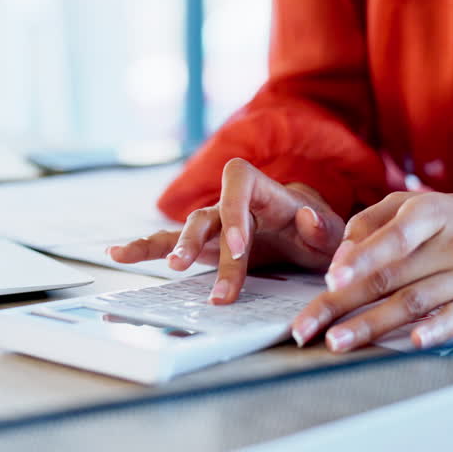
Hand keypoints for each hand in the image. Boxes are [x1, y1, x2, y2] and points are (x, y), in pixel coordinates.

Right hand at [108, 158, 344, 303]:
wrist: (316, 239)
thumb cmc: (324, 234)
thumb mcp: (336, 233)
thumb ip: (324, 226)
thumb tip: (306, 217)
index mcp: (267, 192)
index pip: (240, 184)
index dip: (233, 211)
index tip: (238, 247)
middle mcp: (236, 205)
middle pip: (209, 214)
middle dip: (197, 242)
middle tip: (187, 267)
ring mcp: (216, 225)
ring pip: (186, 229)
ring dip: (171, 247)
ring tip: (159, 265)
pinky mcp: (205, 246)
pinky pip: (170, 243)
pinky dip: (144, 248)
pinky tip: (116, 253)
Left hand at [289, 191, 452, 351]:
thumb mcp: (414, 205)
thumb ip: (369, 223)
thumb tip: (338, 258)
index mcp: (430, 213)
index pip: (392, 237)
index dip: (361, 259)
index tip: (330, 280)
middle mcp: (451, 244)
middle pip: (391, 277)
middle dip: (343, 304)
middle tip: (307, 326)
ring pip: (414, 302)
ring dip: (372, 325)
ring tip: (337, 341)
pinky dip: (436, 330)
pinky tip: (413, 342)